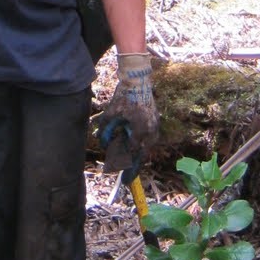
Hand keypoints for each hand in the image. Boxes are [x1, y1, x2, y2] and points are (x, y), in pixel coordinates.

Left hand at [98, 51, 157, 171]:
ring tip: (130, 165)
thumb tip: (104, 146)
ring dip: (137, 155)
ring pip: (146, 148)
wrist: (138, 80)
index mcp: (140, 130)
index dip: (125, 166)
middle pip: (141, 154)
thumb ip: (106, 131)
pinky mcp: (155, 122)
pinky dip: (141, 145)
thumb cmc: (124, 96)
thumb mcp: (111, 114)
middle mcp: (151, 131)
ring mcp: (155, 127)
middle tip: (127, 179)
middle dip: (132, 166)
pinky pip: (149, 139)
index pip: (132, 154)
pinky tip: (134, 148)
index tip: (121, 176)